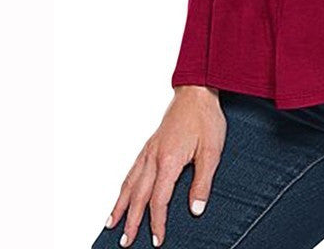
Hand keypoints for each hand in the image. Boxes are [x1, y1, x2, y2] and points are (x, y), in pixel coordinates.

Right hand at [104, 85, 225, 246]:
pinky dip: (124, 185)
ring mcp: (149, 149)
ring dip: (121, 205)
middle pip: (138, 195)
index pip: (159, 200)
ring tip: (111, 223)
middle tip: (125, 243)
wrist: (197, 91)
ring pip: (130, 182)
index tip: (157, 240)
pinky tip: (123, 192)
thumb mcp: (212, 151)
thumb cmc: (205, 119)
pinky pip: (132, 169)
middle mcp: (153, 157)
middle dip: (131, 221)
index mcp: (168, 161)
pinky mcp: (150, 143)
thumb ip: (203, 182)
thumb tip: (196, 210)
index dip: (157, 222)